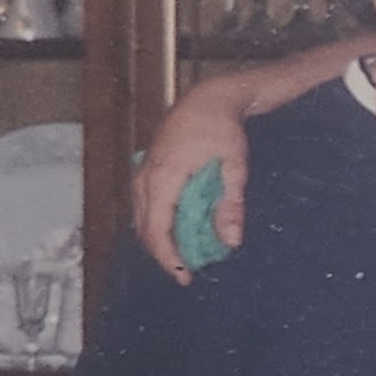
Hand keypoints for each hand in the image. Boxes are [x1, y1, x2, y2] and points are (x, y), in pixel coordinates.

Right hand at [131, 89, 255, 282]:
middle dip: (163, 253)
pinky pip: (143, 204)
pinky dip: (155, 222)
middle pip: (145, 227)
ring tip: (181, 256)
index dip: (168, 257)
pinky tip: (173, 231)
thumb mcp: (235, 166)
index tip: (184, 277)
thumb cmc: (223, 129)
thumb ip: (232, 205)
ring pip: (141, 216)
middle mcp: (146, 176)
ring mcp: (143, 170)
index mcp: (164, 177)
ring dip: (158, 239)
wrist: (208, 98)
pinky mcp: (146, 167)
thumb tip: (232, 241)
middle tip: (186, 273)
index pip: (157, 229)